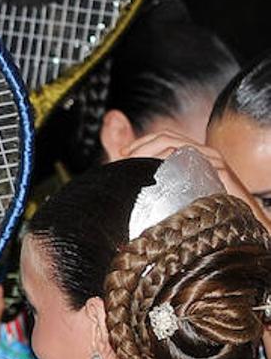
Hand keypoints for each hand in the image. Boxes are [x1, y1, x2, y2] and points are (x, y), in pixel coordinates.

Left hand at [122, 130, 270, 228]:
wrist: (235, 222)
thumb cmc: (204, 207)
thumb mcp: (177, 188)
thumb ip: (155, 175)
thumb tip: (125, 169)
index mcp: (193, 152)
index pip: (164, 136)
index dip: (141, 141)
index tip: (122, 153)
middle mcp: (204, 151)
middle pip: (168, 138)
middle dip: (142, 147)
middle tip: (126, 160)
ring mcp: (214, 160)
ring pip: (178, 147)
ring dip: (153, 155)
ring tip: (137, 166)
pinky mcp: (222, 172)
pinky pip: (196, 162)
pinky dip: (175, 166)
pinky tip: (161, 177)